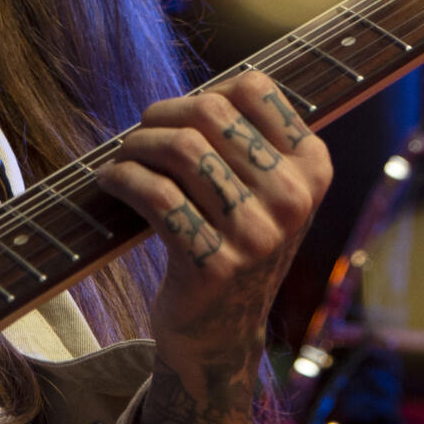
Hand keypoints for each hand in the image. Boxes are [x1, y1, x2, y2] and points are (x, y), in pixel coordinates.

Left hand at [96, 71, 329, 392]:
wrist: (222, 335)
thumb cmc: (234, 244)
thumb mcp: (266, 192)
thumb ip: (247, 139)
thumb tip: (197, 89)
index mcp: (312, 168)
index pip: (255, 89)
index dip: (206, 91)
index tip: (180, 115)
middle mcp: (293, 199)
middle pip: (211, 114)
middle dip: (162, 115)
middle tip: (139, 134)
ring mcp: (257, 235)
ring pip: (182, 150)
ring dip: (137, 145)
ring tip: (122, 157)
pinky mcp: (214, 264)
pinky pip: (157, 195)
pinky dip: (123, 178)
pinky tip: (111, 181)